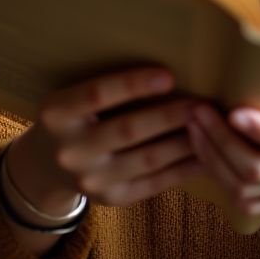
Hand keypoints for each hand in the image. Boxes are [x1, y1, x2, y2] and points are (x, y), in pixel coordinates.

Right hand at [7, 67, 201, 212]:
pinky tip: (205, 156)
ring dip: (183, 142)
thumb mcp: (73, 95)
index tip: (168, 75)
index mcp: (57, 113)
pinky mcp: (110, 200)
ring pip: (146, 159)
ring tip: (212, 126)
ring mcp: (89, 180)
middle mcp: (69, 150)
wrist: (47, 165)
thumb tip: (166, 59)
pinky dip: (183, 169)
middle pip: (127, 129)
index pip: (96, 94)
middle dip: (169, 115)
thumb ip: (106, 83)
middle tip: (203, 102)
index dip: (132, 84)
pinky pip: (153, 184)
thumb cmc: (75, 113)